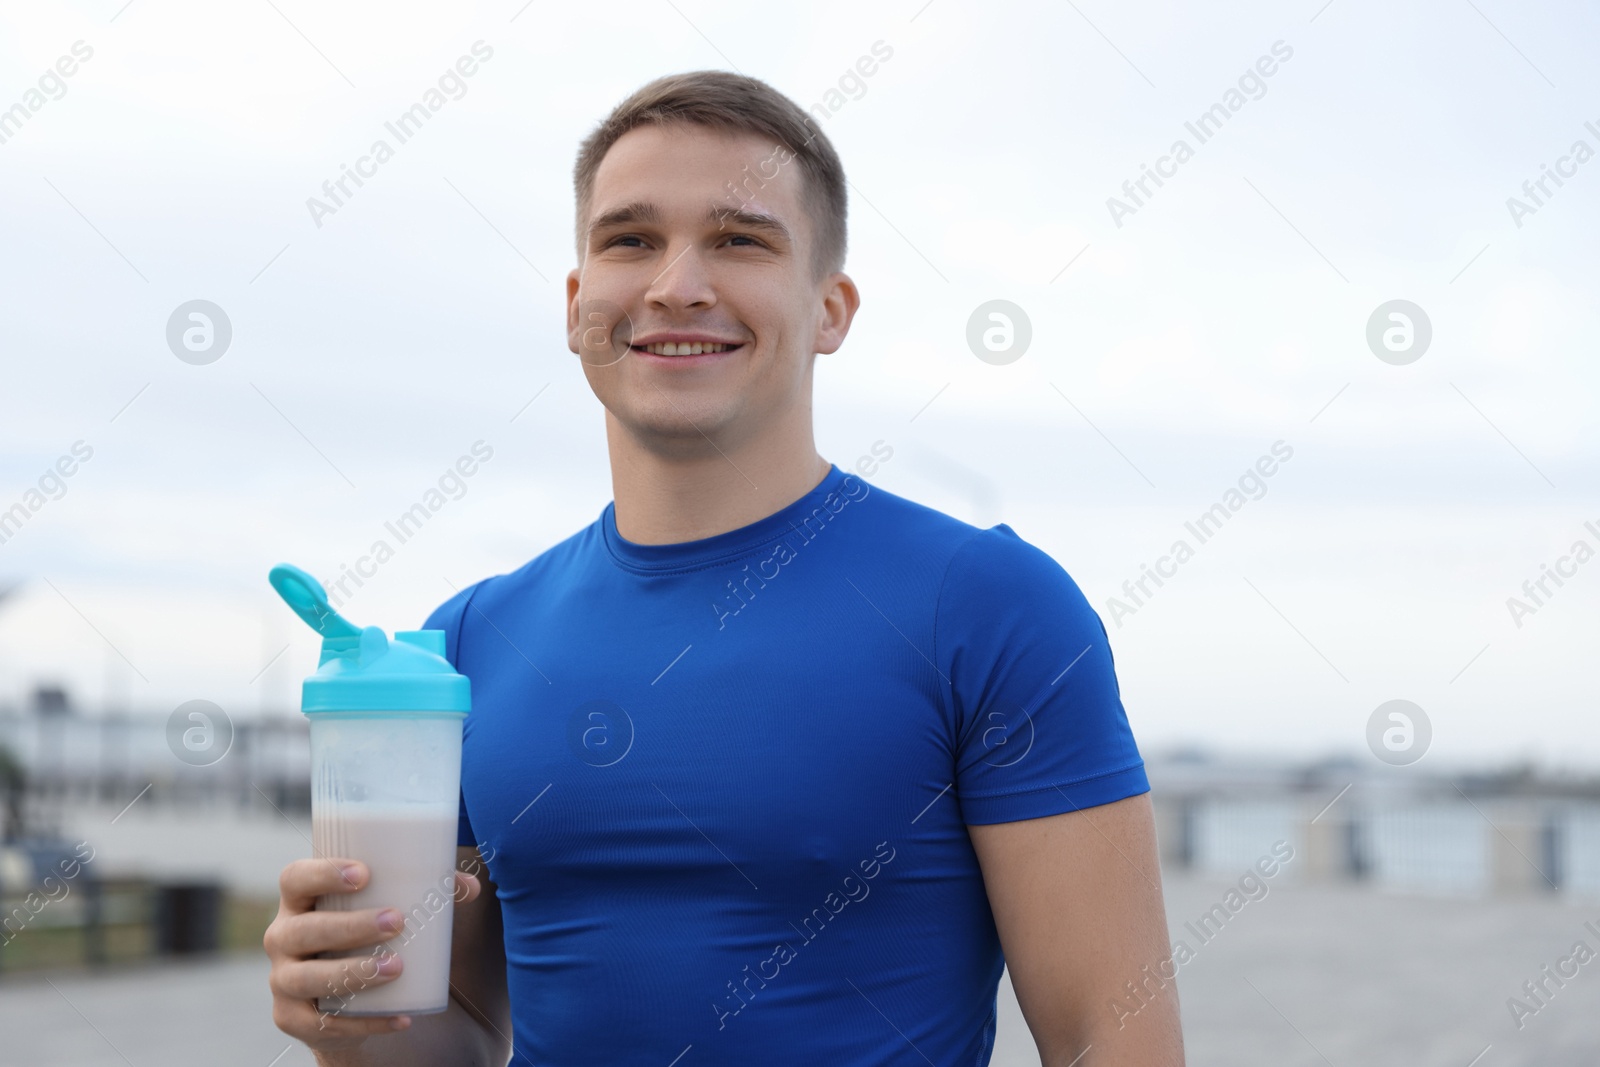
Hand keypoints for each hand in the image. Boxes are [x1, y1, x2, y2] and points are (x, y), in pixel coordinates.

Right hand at [264, 857, 481, 1051]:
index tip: (364, 873)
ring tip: (395, 967)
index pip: (295, 878)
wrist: (339, 997)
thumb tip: (471, 886)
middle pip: (304, 930)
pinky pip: (323, 1024)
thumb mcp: (384, 905)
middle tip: (396, 921)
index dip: (323, 873)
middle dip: (350, 926)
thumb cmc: (363, 933)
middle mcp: (282, 937)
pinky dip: (365, 1022)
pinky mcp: (292, 1018)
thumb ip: (427, 891)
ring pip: (307, 977)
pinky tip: (400, 1018)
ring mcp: (282, 979)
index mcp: (299, 900)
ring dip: (353, 972)